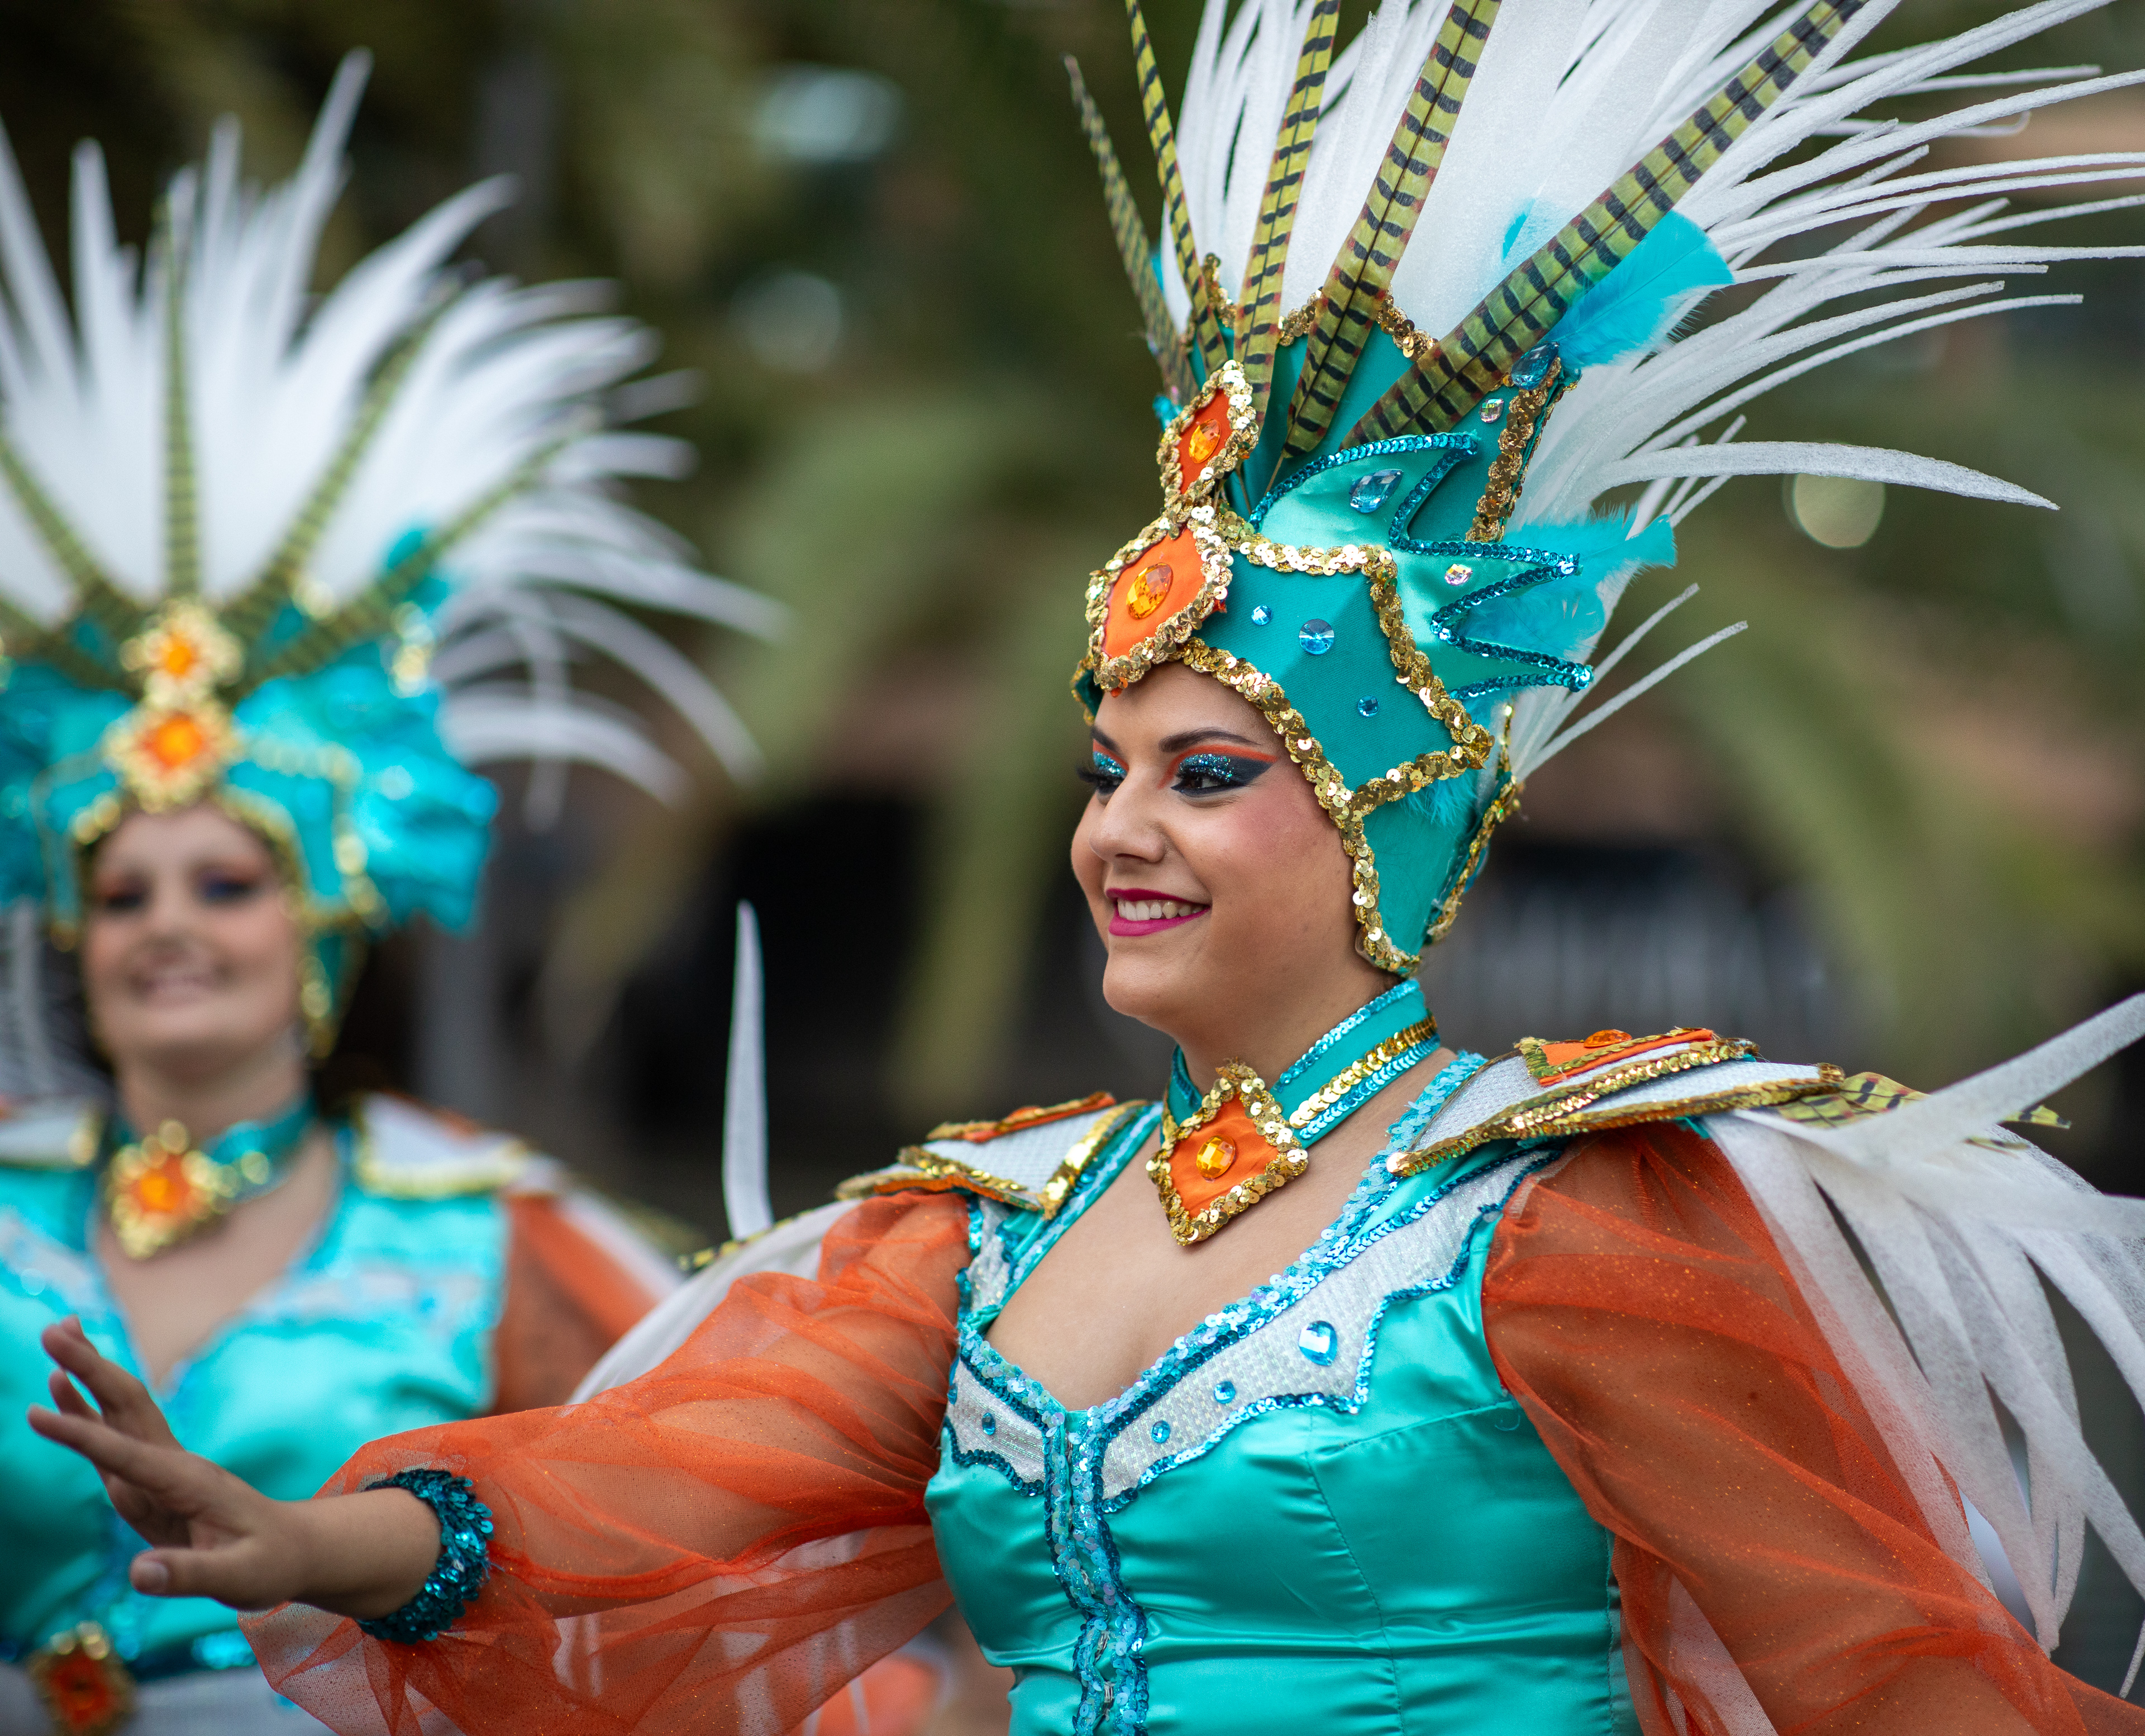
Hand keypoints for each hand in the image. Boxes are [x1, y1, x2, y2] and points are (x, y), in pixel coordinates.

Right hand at [30, 1318, 438, 1615]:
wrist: (294, 1551)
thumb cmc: (269, 1565)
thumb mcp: (236, 1578)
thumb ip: (187, 1575)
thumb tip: (137, 1573)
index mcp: (189, 1483)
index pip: (127, 1453)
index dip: (82, 1435)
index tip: (37, 1413)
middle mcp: (174, 1464)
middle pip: (126, 1407)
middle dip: (90, 1369)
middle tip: (53, 1330)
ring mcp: (165, 1467)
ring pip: (121, 1411)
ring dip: (90, 1373)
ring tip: (58, 1335)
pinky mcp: (156, 1478)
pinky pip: (116, 1437)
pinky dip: (88, 1411)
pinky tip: (65, 1391)